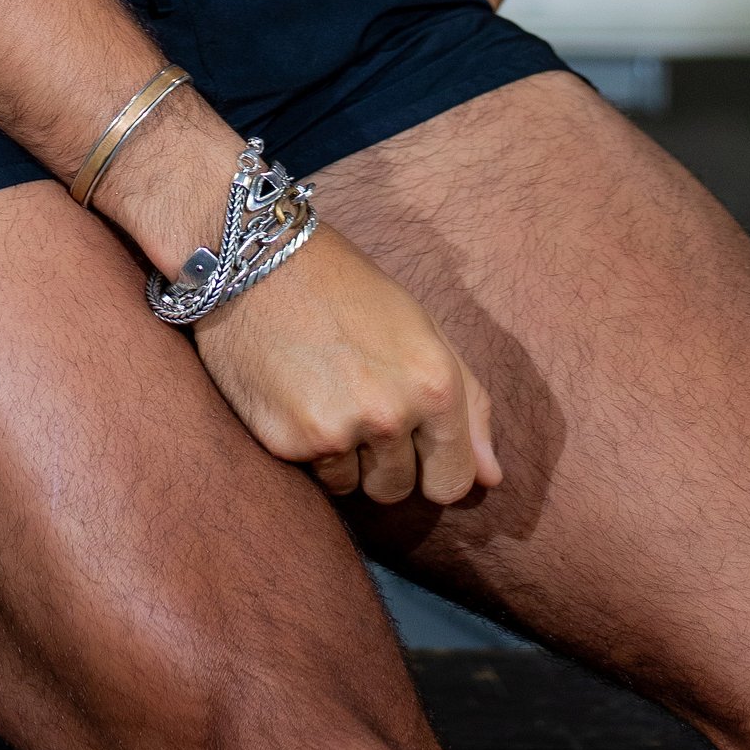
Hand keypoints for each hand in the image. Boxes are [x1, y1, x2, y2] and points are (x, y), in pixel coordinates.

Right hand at [191, 220, 499, 507]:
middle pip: (401, 490)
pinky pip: (314, 477)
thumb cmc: (346, 287)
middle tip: (359, 404)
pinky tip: (295, 395)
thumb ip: (467, 405)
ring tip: (325, 393)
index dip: (436, 470)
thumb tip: (491, 479)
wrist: (258, 259)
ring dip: (345, 458)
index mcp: (434, 382)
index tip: (416, 448)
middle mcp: (391, 413)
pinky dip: (307, 448)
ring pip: (355, 488)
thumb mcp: (421, 328)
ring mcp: (338, 430)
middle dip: (386, 464)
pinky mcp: (290, 442)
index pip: (454, 481)